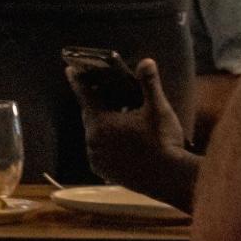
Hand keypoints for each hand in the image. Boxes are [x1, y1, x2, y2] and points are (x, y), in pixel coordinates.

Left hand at [68, 57, 199, 210]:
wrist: (170, 178)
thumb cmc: (163, 141)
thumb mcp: (158, 109)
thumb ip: (149, 83)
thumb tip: (146, 61)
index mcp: (101, 124)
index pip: (85, 96)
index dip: (78, 81)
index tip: (69, 70)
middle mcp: (93, 142)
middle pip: (89, 115)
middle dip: (95, 102)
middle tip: (102, 91)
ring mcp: (98, 160)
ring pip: (94, 134)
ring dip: (101, 124)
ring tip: (116, 115)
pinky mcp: (105, 173)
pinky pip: (99, 151)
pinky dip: (105, 142)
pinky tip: (119, 139)